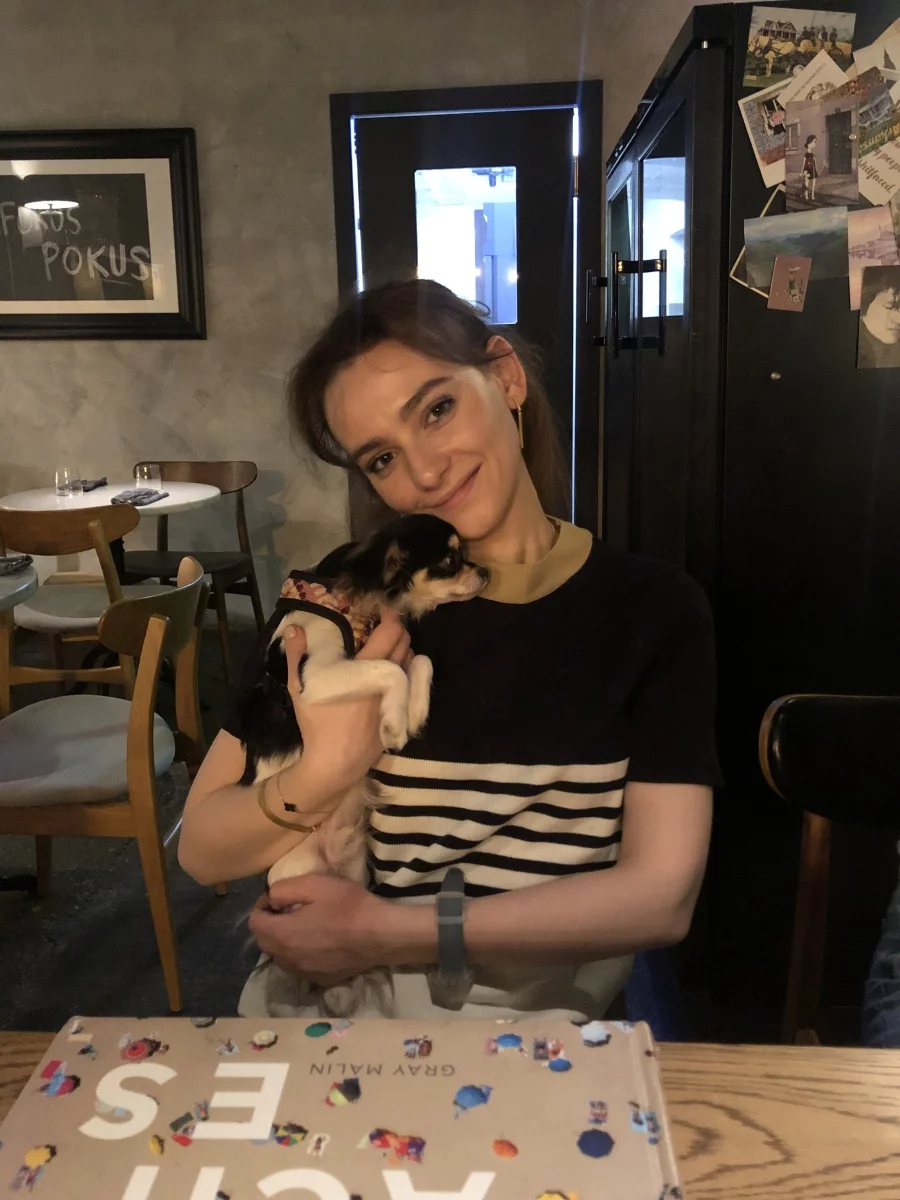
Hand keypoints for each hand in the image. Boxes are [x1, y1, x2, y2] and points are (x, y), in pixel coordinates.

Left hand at [248, 875, 388, 983]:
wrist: (381, 935)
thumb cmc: (349, 906)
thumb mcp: (315, 884)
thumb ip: (285, 889)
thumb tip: (272, 898)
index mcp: (283, 934)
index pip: (254, 923)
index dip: (261, 907)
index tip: (277, 898)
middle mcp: (287, 959)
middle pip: (264, 942)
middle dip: (270, 925)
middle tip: (288, 910)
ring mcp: (303, 972)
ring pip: (280, 957)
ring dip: (283, 941)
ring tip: (302, 927)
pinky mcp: (319, 980)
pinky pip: (298, 967)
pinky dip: (299, 955)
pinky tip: (318, 943)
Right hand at [281, 610, 412, 797]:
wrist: (335, 763)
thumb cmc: (317, 723)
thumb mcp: (300, 687)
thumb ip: (298, 655)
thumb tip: (295, 629)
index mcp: (366, 669)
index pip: (391, 633)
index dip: (391, 616)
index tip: (382, 610)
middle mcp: (388, 680)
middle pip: (406, 644)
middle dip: (399, 629)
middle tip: (383, 626)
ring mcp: (398, 697)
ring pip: (412, 663)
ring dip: (403, 650)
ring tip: (387, 648)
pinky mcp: (400, 713)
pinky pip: (411, 684)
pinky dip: (406, 672)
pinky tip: (392, 675)